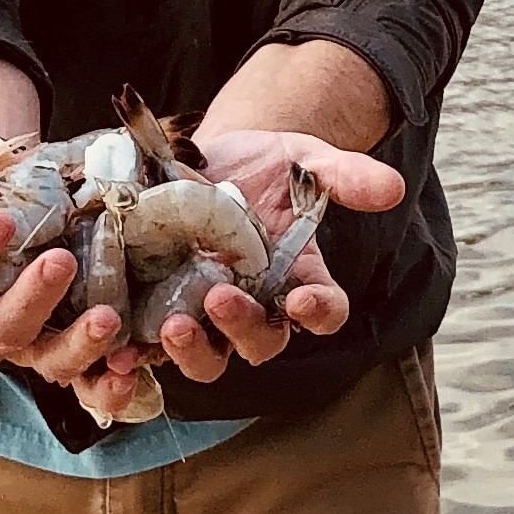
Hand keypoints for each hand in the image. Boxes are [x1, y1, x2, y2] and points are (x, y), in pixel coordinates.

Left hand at [142, 128, 403, 387]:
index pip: (324, 310)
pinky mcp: (160, 308)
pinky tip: (121, 351)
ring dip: (192, 349)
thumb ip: (344, 175)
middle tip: (223, 298)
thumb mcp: (304, 159)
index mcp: (300, 278)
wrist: (205, 158)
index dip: (317, 311)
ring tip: (172, 326)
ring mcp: (207, 313)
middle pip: (261, 341)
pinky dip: (139, 355)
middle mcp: (258, 306)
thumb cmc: (264, 165)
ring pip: (208, 355)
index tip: (302, 297)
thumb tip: (392, 187)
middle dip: (243, 326)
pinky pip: (152, 347)